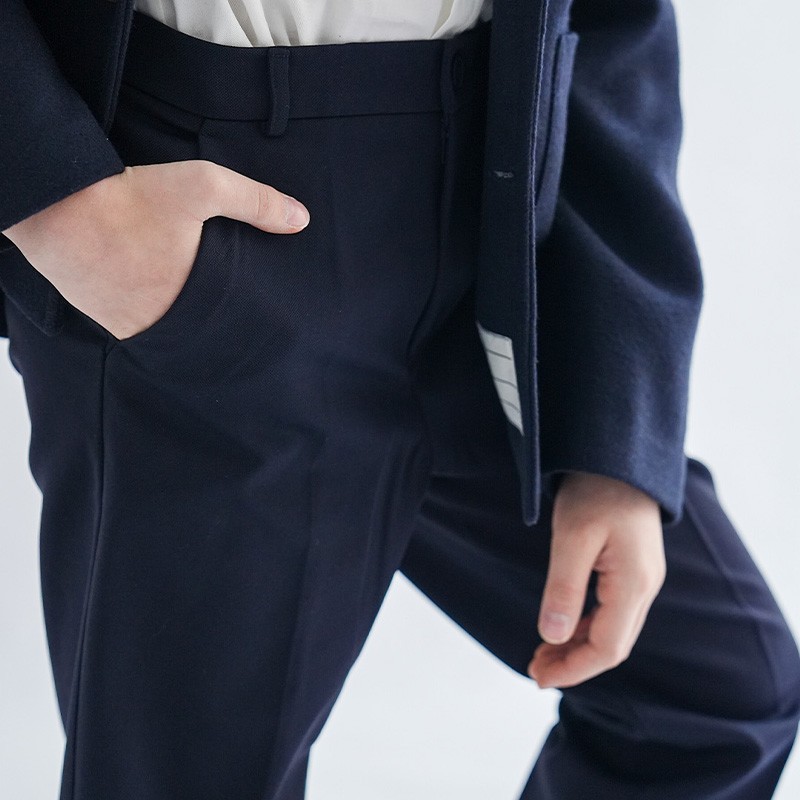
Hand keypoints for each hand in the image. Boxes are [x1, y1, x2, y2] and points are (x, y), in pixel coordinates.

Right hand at [1, 161, 309, 339]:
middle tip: (226, 305)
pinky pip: (138, 325)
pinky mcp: (103, 319)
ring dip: (181, 320)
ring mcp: (128, 326)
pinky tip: (155, 296)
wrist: (54, 206)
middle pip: (201, 332)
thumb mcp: (202, 187)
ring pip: (169, 332)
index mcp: (192, 301)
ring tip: (191, 299)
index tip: (261, 321)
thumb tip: (302, 220)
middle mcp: (160, 324)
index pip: (231, 327)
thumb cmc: (130, 198)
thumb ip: (256, 202)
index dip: (245, 322)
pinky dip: (150, 314)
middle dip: (215, 321)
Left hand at [528, 470, 665, 688]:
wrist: (619, 455)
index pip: (607, 647)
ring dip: (578, 645)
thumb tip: (552, 636)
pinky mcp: (633, 568)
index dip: (574, 668)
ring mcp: (642, 577)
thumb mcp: (572, 536)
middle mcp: (645, 587)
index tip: (538, 676)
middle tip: (534, 669)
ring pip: (612, 629)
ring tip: (542, 653)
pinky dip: (585, 625)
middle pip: (613, 644)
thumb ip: (563, 588)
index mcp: (634, 583)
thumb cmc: (595, 490)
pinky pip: (611, 610)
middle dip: (573, 662)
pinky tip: (563, 627)